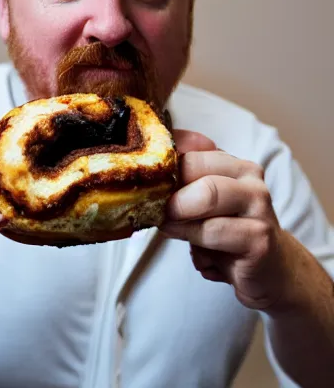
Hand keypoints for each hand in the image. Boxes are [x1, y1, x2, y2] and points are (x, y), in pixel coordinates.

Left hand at [160, 130, 291, 311]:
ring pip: (205, 195)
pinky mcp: (259, 237)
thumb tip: (144, 166)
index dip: (159, 166)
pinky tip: (199, 256)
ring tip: (170, 229)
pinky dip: (194, 242)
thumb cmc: (228, 233)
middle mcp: (248, 177)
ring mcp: (258, 205)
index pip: (186, 148)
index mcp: (231, 163)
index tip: (145, 184)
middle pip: (191, 166)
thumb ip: (179, 186)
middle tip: (154, 210)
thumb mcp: (201, 205)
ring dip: (178, 217)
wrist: (273, 269)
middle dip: (166, 190)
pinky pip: (213, 232)